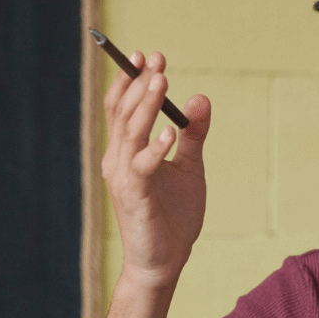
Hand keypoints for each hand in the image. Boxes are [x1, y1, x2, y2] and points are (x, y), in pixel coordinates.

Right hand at [100, 51, 211, 289]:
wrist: (163, 261)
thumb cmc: (172, 216)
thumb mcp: (189, 168)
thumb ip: (194, 135)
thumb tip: (200, 98)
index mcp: (126, 151)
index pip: (122, 108)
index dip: (130, 80)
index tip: (148, 55)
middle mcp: (118, 160)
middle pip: (123, 112)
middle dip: (138, 83)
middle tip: (156, 59)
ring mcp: (124, 178)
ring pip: (130, 133)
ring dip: (145, 105)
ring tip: (161, 81)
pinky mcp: (136, 197)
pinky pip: (143, 167)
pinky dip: (155, 148)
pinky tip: (171, 133)